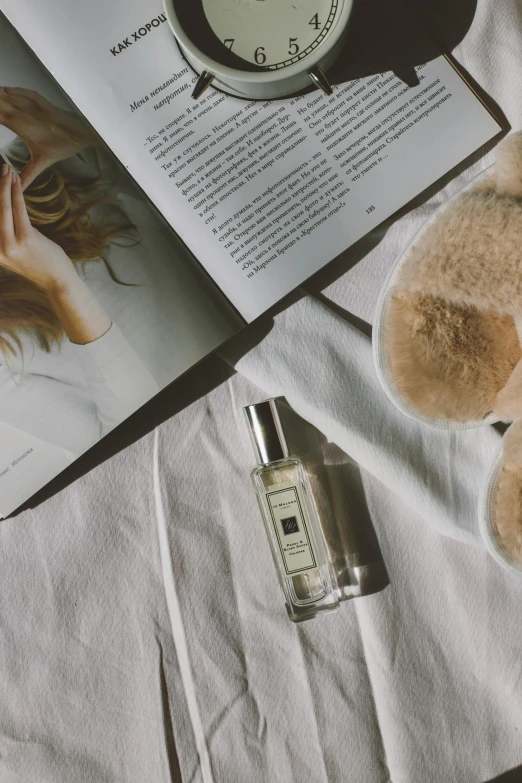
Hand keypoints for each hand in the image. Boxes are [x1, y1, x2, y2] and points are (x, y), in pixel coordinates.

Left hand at [0, 87, 98, 189]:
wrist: (80, 138)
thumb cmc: (62, 145)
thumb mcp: (40, 163)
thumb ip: (27, 175)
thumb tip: (18, 188)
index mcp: (20, 126)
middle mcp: (23, 115)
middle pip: (1, 106)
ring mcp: (33, 109)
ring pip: (11, 99)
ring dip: (0, 96)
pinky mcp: (44, 106)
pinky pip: (30, 96)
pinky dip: (18, 93)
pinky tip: (7, 91)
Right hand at [0, 163, 76, 291]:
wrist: (58, 282)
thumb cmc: (41, 264)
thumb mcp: (18, 250)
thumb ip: (9, 233)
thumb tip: (9, 209)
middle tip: (1, 167)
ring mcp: (10, 245)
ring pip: (4, 208)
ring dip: (5, 185)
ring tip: (7, 169)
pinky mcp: (26, 238)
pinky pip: (19, 210)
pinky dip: (17, 193)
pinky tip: (16, 181)